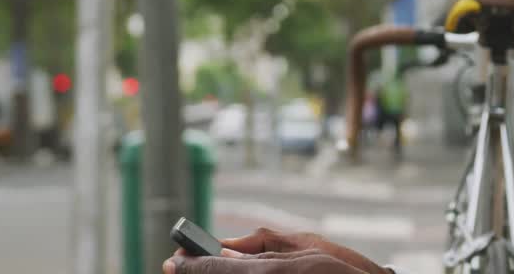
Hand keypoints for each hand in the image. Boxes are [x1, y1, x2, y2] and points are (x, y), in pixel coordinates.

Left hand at [163, 228, 389, 273]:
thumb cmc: (342, 272)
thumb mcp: (307, 247)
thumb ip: (265, 244)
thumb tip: (228, 246)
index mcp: (267, 272)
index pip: (213, 269)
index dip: (189, 266)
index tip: (171, 262)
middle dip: (200, 273)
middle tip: (181, 267)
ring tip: (209, 268)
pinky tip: (236, 273)